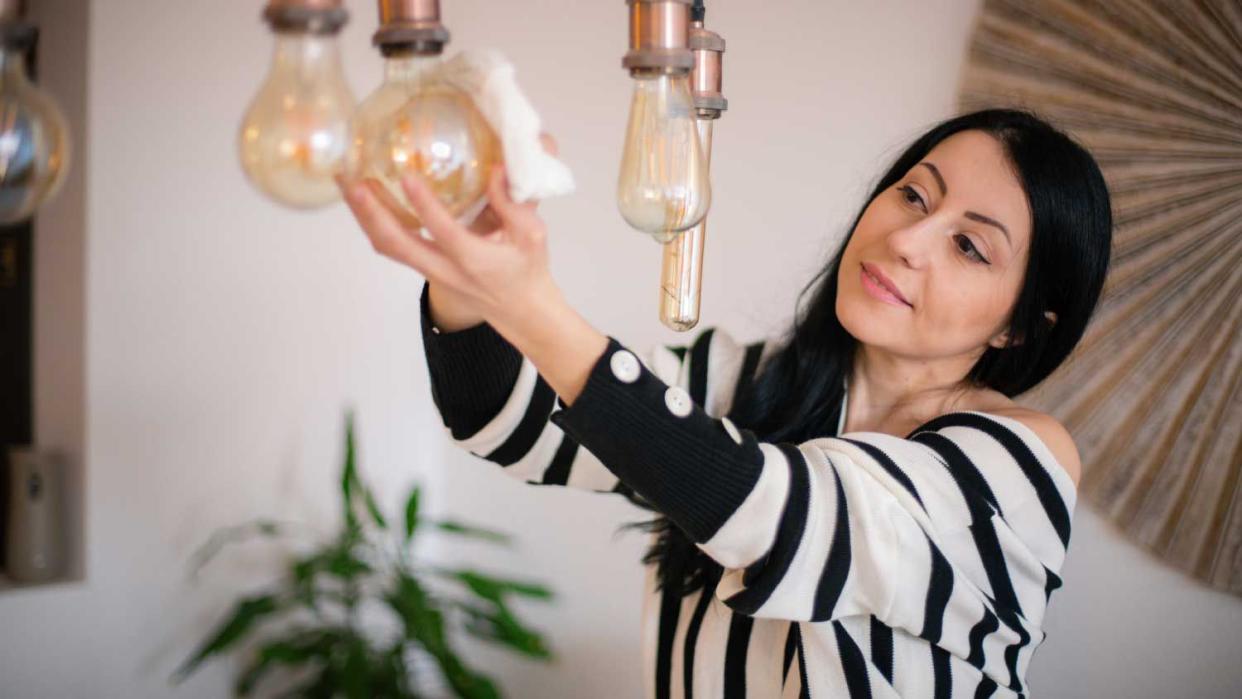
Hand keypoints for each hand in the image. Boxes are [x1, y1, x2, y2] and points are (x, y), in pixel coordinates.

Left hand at [338, 135, 561, 326]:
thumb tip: (495, 168)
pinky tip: (362, 201)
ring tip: (346, 183)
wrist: (520, 310)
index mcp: (474, 259)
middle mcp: (445, 268)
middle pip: (397, 244)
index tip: (408, 177)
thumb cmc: (527, 270)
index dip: (425, 205)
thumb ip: (513, 203)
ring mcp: (430, 270)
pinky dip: (373, 224)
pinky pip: (391, 248)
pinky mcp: (424, 267)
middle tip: (353, 182)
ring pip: (387, 247)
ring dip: (364, 217)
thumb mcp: (533, 235)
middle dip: (371, 213)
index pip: (444, 232)